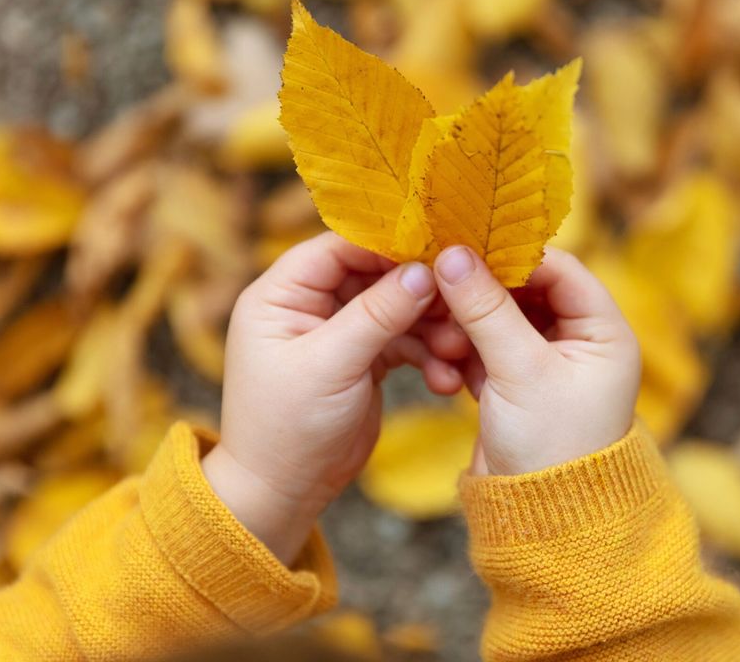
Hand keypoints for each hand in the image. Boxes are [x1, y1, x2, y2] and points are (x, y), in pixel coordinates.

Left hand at [202, 232, 469, 563]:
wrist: (283, 494)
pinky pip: (403, 341)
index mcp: (281, 294)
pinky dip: (426, 354)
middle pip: (374, 275)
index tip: (436, 250)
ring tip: (456, 349)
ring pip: (395, 308)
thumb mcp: (331, 365)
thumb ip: (377, 314)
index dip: (387, 245)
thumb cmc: (287, 428)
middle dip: (418, 291)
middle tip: (459, 302)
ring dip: (429, 327)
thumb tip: (423, 271)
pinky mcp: (362, 359)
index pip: (339, 247)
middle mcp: (308, 305)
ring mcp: (338, 332)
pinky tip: (445, 377)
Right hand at [433, 246, 640, 475]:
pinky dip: (464, 347)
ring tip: (438, 322)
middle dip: (484, 287)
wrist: (542, 523)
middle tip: (440, 273)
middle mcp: (580, 343)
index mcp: (604, 332)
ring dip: (469, 319)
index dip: (515, 254)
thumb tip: (452, 255)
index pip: (561, 268)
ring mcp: (547, 365)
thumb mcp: (520, 371)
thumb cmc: (553, 447)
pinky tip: (440, 350)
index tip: (468, 242)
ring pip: (502, 319)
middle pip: (527, 290)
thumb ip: (486, 309)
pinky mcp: (517, 386)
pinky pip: (487, 348)